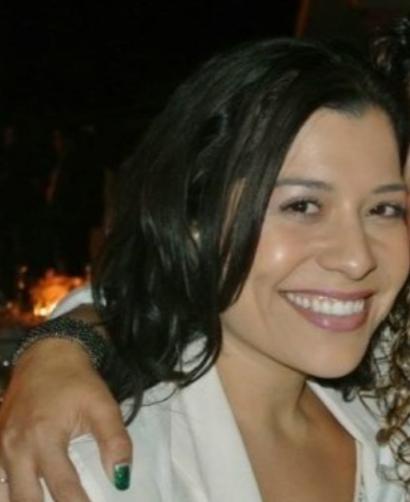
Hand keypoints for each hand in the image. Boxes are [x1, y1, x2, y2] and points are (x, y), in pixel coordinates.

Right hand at [0, 338, 131, 500]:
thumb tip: (121, 480)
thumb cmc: (77, 380)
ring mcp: (0, 445)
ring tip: (47, 500)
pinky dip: (10, 490)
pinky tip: (26, 492)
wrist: (47, 354)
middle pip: (24, 500)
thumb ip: (115, 441)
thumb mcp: (103, 405)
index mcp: (44, 436)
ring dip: (24, 500)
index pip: (63, 489)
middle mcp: (15, 446)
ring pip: (5, 493)